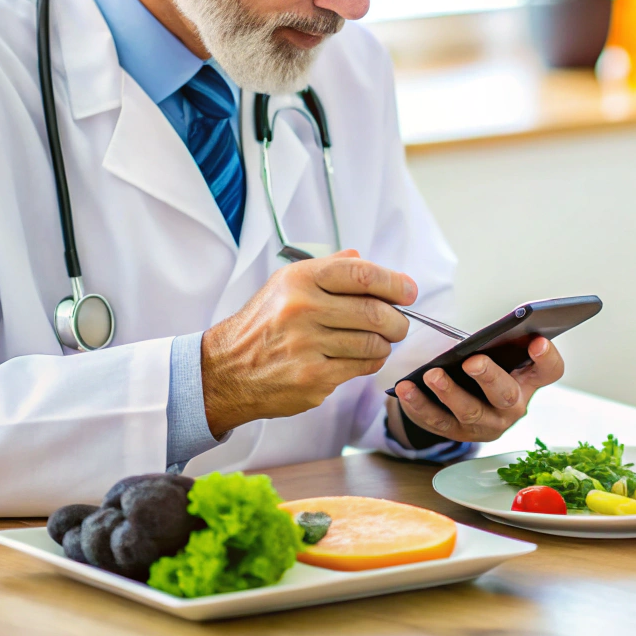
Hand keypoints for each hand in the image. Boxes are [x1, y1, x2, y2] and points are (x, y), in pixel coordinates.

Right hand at [201, 250, 413, 436]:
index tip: (408, 292)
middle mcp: (302, 310)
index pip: (361, 274)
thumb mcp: (285, 284)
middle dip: (398, 321)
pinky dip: (369, 362)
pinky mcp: (312, 378)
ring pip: (373, 343)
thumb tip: (364, 257)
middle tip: (399, 324)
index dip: (394, 283)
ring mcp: (307, 346)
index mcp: (300, 280)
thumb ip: (327, 269)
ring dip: (384, 344)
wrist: (227, 370)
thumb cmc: (264, 325)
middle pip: (375, 312)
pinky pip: (361, 367)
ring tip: (377, 342)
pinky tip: (360, 358)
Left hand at [390, 337, 563, 442]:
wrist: (466, 403)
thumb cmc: (486, 369)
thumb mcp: (498, 355)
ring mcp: (487, 424)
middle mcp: (513, 407)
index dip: (546, 357)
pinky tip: (406, 389)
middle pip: (506, 395)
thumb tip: (472, 337)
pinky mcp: (459, 434)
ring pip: (469, 412)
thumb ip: (496, 343)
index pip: (548, 371)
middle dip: (489, 377)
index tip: (538, 340)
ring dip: (449, 393)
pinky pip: (438, 422)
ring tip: (431, 374)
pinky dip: (420, 405)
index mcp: (528, 381)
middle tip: (473, 361)